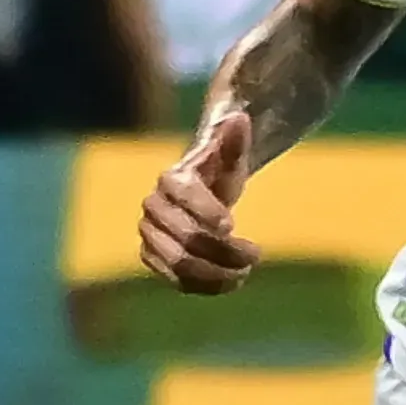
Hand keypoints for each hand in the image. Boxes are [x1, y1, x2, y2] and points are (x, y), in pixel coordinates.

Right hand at [139, 110, 262, 294]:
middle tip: (255, 254)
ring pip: (180, 265)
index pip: (185, 195)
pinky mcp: (154, 259)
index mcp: (171, 179)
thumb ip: (235, 139)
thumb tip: (238, 118)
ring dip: (218, 273)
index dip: (207, 211)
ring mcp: (150, 235)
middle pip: (186, 238)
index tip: (232, 225)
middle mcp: (153, 207)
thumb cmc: (219, 169)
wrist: (202, 192)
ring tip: (246, 270)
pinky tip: (234, 281)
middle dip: (224, 250)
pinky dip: (208, 286)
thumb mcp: (232, 154)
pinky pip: (178, 281)